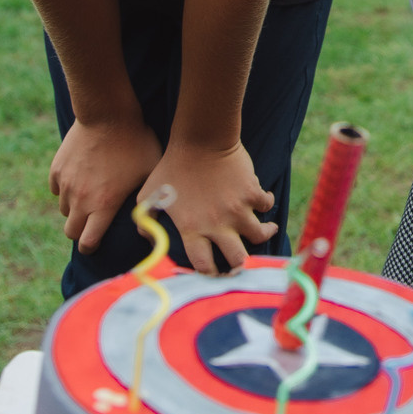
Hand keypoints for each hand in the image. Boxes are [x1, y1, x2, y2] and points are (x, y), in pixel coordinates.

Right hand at [50, 116, 161, 252]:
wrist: (108, 115)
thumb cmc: (136, 143)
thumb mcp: (149, 173)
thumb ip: (147, 200)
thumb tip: (150, 220)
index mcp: (103, 206)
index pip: (88, 242)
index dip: (91, 247)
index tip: (94, 244)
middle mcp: (80, 200)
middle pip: (70, 231)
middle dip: (80, 232)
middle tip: (91, 224)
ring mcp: (66, 184)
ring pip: (63, 209)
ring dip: (74, 208)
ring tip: (89, 197)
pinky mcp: (56, 169)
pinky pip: (56, 189)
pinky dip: (64, 189)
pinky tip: (79, 179)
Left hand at [143, 139, 276, 274]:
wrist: (201, 139)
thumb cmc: (172, 165)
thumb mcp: (148, 194)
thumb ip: (145, 220)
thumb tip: (148, 238)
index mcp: (193, 229)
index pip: (204, 265)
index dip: (209, 274)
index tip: (214, 272)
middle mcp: (218, 224)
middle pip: (238, 259)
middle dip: (241, 265)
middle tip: (243, 262)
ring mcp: (238, 210)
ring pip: (260, 236)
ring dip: (264, 234)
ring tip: (267, 230)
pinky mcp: (252, 192)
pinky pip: (266, 205)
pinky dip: (266, 204)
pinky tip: (262, 200)